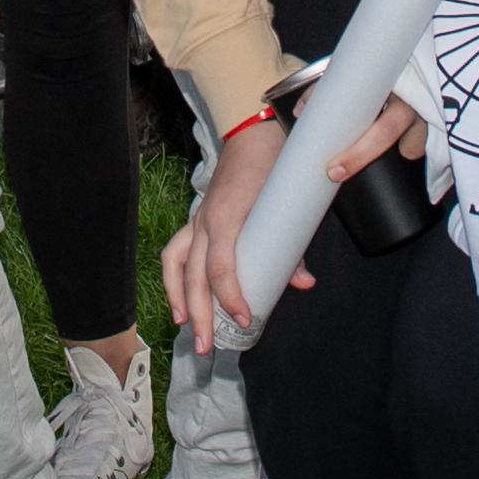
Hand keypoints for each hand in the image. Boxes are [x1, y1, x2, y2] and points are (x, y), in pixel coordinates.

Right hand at [169, 113, 293, 348]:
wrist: (257, 132)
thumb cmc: (275, 169)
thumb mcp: (290, 207)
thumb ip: (295, 248)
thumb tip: (303, 283)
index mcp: (227, 217)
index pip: (220, 267)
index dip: (231, 296)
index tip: (247, 318)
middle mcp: (205, 220)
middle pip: (193, 275)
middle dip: (200, 314)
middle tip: (209, 346)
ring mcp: (198, 218)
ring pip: (175, 264)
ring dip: (178, 298)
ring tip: (185, 326)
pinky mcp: (198, 218)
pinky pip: (176, 251)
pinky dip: (175, 277)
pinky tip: (181, 300)